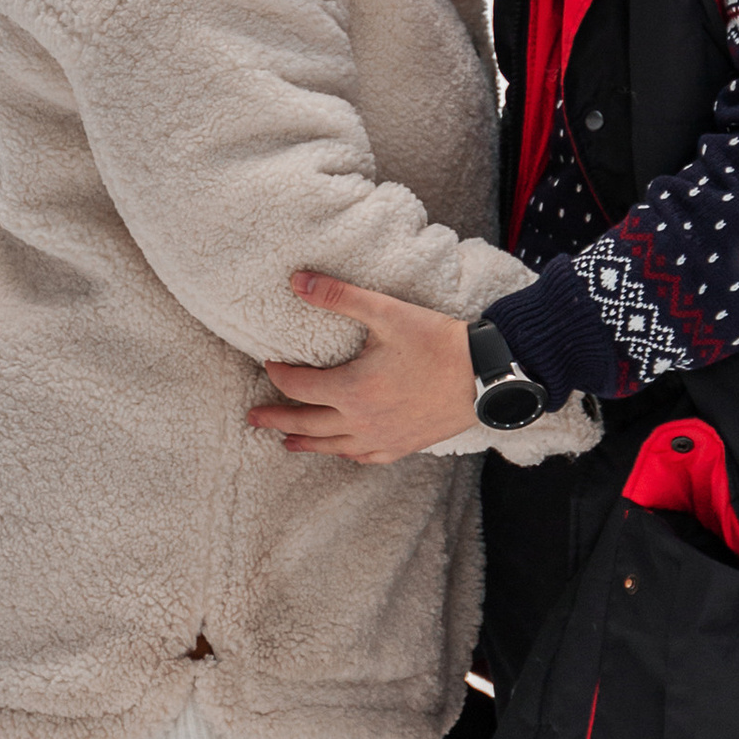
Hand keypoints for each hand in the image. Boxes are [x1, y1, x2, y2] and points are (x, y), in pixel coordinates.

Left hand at [253, 271, 475, 462]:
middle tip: (253, 418)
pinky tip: (342, 451)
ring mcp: (382, 438)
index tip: (268, 364)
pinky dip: (345, 454)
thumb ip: (339, 297)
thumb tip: (296, 281)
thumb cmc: (437, 341)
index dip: (279, 375)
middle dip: (276, 419)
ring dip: (305, 443)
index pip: (299, 386)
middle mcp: (361, 421)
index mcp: (351, 389)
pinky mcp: (404, 445)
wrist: (485, 375)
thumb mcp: (385, 312)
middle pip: (306, 424)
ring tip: (286, 443)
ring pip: (332, 446)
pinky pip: (364, 456)